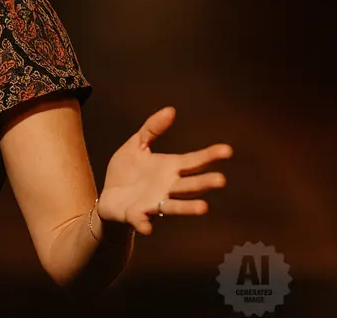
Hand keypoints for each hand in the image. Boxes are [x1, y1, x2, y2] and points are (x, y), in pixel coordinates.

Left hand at [97, 106, 232, 235]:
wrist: (108, 196)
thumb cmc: (128, 171)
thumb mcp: (137, 144)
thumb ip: (152, 129)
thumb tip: (171, 110)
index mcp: (170, 168)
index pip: (194, 161)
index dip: (210, 156)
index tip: (227, 150)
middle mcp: (168, 187)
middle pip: (190, 185)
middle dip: (205, 182)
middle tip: (221, 180)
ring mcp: (154, 202)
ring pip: (175, 206)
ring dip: (189, 208)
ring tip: (204, 207)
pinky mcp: (136, 215)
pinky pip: (142, 220)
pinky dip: (145, 224)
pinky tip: (147, 227)